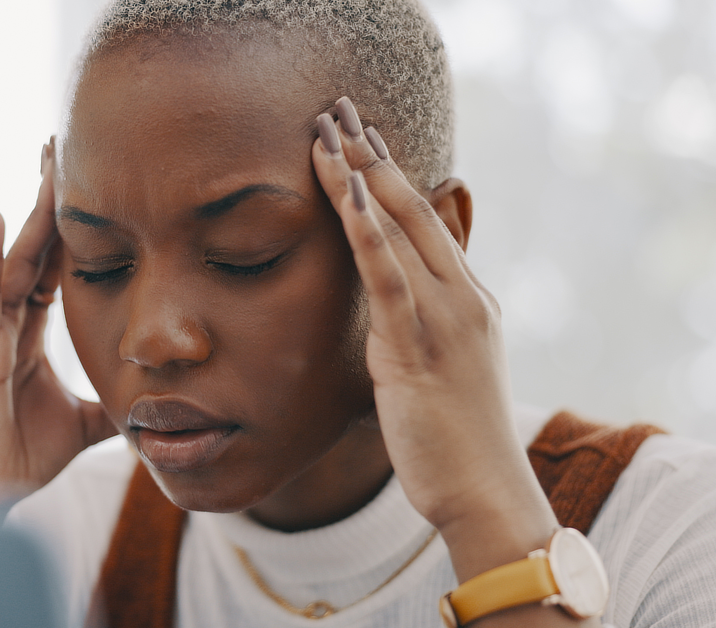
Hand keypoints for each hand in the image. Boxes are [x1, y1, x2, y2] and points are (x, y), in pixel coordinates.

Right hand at [0, 139, 116, 507]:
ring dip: (27, 212)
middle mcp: (4, 324)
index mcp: (26, 333)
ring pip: (10, 260)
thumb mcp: (82, 424)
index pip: (50, 267)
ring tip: (40, 163)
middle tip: (60, 146)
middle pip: (30, 250)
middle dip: (46, 200)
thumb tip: (150, 404)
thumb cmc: (17, 459)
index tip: (84, 185)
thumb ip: (110, 406)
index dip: (67, 228)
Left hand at [312, 98, 588, 625]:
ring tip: (327, 133)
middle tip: (337, 112)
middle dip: (372, 158)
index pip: (424, 221)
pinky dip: (368, 233)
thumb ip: (414, 329)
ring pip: (400, 231)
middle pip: (413, 209)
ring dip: (361, 178)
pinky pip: (390, 278)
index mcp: (467, 300)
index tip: (359, 137)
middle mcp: (463, 297)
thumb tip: (384, 310)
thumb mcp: (437, 371)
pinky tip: (347, 196)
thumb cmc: (453, 440)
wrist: (483, 491)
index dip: (390, 176)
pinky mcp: (419, 347)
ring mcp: (446, 318)